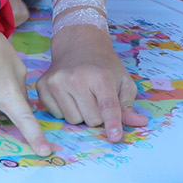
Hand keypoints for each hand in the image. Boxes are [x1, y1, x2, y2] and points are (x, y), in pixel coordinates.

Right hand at [34, 26, 146, 141]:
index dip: (112, 123)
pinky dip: (64, 110)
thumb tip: (140, 122)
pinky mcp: (42, 86)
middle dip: (96, 116)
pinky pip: (56, 115)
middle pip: (90, 119)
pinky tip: (68, 95)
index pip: (107, 106)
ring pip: (72, 120)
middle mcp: (76, 78)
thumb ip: (128, 104)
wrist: (78, 45)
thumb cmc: (104, 66)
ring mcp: (56, 81)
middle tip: (96, 100)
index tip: (115, 136)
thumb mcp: (123, 81)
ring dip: (80, 114)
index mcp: (100, 76)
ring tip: (82, 97)